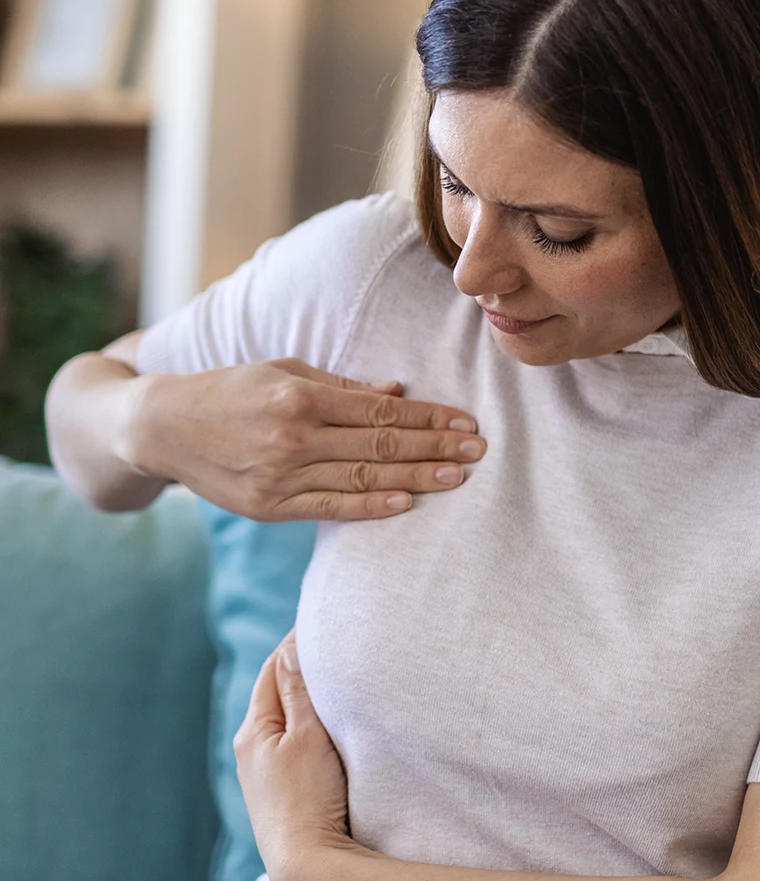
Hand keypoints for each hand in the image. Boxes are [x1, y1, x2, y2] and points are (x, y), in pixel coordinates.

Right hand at [123, 358, 486, 520]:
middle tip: (478, 451)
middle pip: (380, 443)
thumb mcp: (281, 372)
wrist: (160, 426)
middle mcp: (294, 435)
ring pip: (363, 477)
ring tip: (457, 478)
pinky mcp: (269, 506)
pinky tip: (406, 503)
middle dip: (434, 447)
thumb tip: (397, 392)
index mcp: (301, 396)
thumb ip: (340, 386)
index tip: (465, 422)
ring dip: (415, 477)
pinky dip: (370, 506)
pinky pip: (330, 508)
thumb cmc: (228, 391)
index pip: (381, 410)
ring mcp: (281, 474)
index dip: (428, 417)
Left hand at [233, 630, 368, 880]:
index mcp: (253, 730)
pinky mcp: (282, 794)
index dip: (299, 643)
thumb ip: (299, 691)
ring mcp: (264, 774)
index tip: (326, 623)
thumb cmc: (309, 800)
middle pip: (278, 692)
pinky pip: (294, 746)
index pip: (276, 668)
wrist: (308, 869)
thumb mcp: (307, 737)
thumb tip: (291, 647)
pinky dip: (309, 727)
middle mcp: (251, 750)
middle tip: (335, 646)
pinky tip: (329, 731)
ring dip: (306, 700)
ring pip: (287, 720)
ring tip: (335, 682)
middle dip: (302, 669)